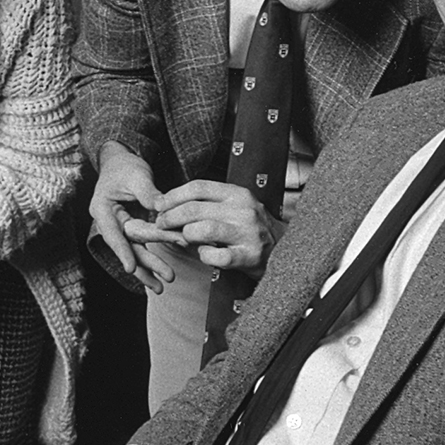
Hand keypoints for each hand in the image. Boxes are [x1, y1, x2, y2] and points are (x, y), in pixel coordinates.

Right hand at [91, 141, 183, 291]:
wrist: (121, 163)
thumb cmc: (125, 167)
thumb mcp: (136, 175)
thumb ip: (148, 192)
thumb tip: (163, 207)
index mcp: (102, 208)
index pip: (112, 233)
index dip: (121, 250)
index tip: (130, 267)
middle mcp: (109, 222)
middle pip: (127, 246)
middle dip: (146, 263)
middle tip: (165, 277)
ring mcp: (120, 228)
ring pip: (135, 251)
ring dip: (149, 268)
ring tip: (162, 287)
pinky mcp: (132, 230)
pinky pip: (141, 247)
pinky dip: (152, 260)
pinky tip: (160, 277)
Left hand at [154, 180, 284, 277]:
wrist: (285, 249)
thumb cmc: (251, 228)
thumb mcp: (234, 206)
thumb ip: (208, 203)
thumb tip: (169, 203)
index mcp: (237, 193)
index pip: (198, 187)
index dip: (174, 195)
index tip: (159, 205)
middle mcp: (243, 210)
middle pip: (195, 208)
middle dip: (171, 217)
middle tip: (161, 224)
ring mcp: (247, 233)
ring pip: (203, 229)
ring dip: (185, 234)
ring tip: (182, 238)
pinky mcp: (249, 256)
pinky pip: (217, 256)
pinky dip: (204, 256)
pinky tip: (205, 254)